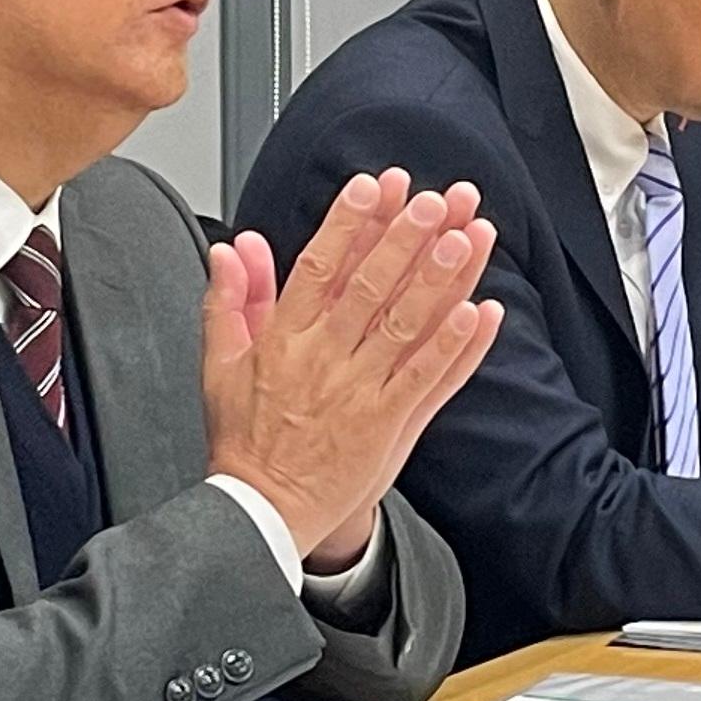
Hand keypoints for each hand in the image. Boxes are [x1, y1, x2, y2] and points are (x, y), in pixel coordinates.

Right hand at [201, 170, 503, 565]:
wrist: (262, 513)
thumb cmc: (246, 441)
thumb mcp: (219, 365)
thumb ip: (230, 300)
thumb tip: (234, 247)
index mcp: (283, 341)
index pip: (317, 267)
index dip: (347, 223)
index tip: (374, 187)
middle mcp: (324, 361)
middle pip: (370, 287)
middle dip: (405, 238)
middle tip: (435, 200)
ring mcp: (360, 393)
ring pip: (407, 325)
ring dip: (441, 279)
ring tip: (468, 238)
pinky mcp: (388, 425)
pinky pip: (429, 378)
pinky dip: (456, 345)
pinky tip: (480, 312)